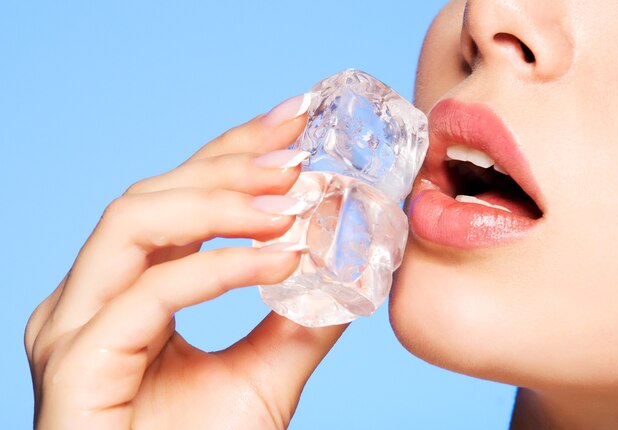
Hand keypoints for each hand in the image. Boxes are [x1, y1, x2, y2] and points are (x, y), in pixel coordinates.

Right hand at [25, 95, 346, 429]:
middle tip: (300, 150)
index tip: (293, 121)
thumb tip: (346, 264)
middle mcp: (90, 294)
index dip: (234, 151)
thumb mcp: (266, 376)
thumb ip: (301, 319)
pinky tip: (278, 260)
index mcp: (126, 287)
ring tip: (291, 200)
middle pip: (154, 193)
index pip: (180, 197)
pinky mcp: (74, 362)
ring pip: (135, 222)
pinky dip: (218, 267)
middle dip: (231, 164)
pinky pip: (148, 292)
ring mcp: (73, 324)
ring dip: (220, 203)